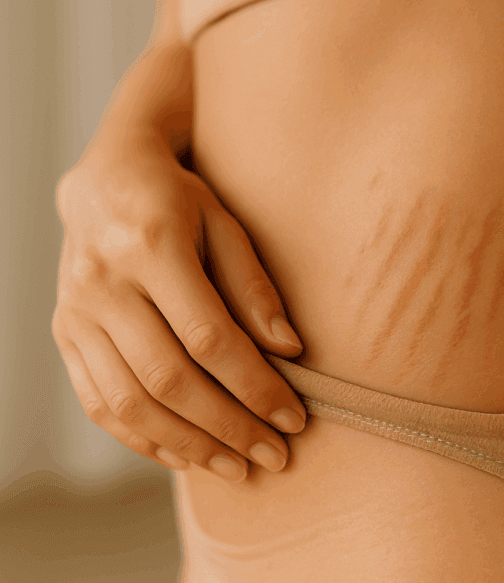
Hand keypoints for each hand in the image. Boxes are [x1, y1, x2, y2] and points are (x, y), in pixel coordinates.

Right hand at [51, 138, 307, 482]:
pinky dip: (142, 439)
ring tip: (238, 468)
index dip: (254, 384)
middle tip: (275, 455)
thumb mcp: (226, 224)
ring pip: (130, 402)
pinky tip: (185, 456)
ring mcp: (76, 312)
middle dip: (228, 426)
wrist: (105, 180)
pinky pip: (99, 402)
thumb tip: (289, 350)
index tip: (294, 417)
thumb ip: (254, 286)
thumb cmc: (180, 201)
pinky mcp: (64, 334)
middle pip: (169, 378)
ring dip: (188, 445)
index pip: (208, 336)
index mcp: (151, 246)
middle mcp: (104, 283)